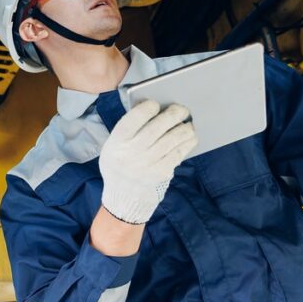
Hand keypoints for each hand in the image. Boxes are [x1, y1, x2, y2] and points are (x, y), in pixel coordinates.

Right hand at [99, 100, 196, 223]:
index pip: (135, 117)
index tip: (156, 104)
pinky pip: (179, 152)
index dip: (149, 107)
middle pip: (159, 125)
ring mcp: (149, 163)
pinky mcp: (162, 172)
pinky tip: (189, 137)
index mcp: (118, 141)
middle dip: (174, 113)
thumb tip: (150, 108)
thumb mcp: (113, 146)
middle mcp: (133, 151)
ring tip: (188, 124)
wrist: (124, 197)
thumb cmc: (120, 164)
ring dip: (185, 127)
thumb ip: (128, 128)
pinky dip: (187, 142)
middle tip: (182, 110)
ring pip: (173, 137)